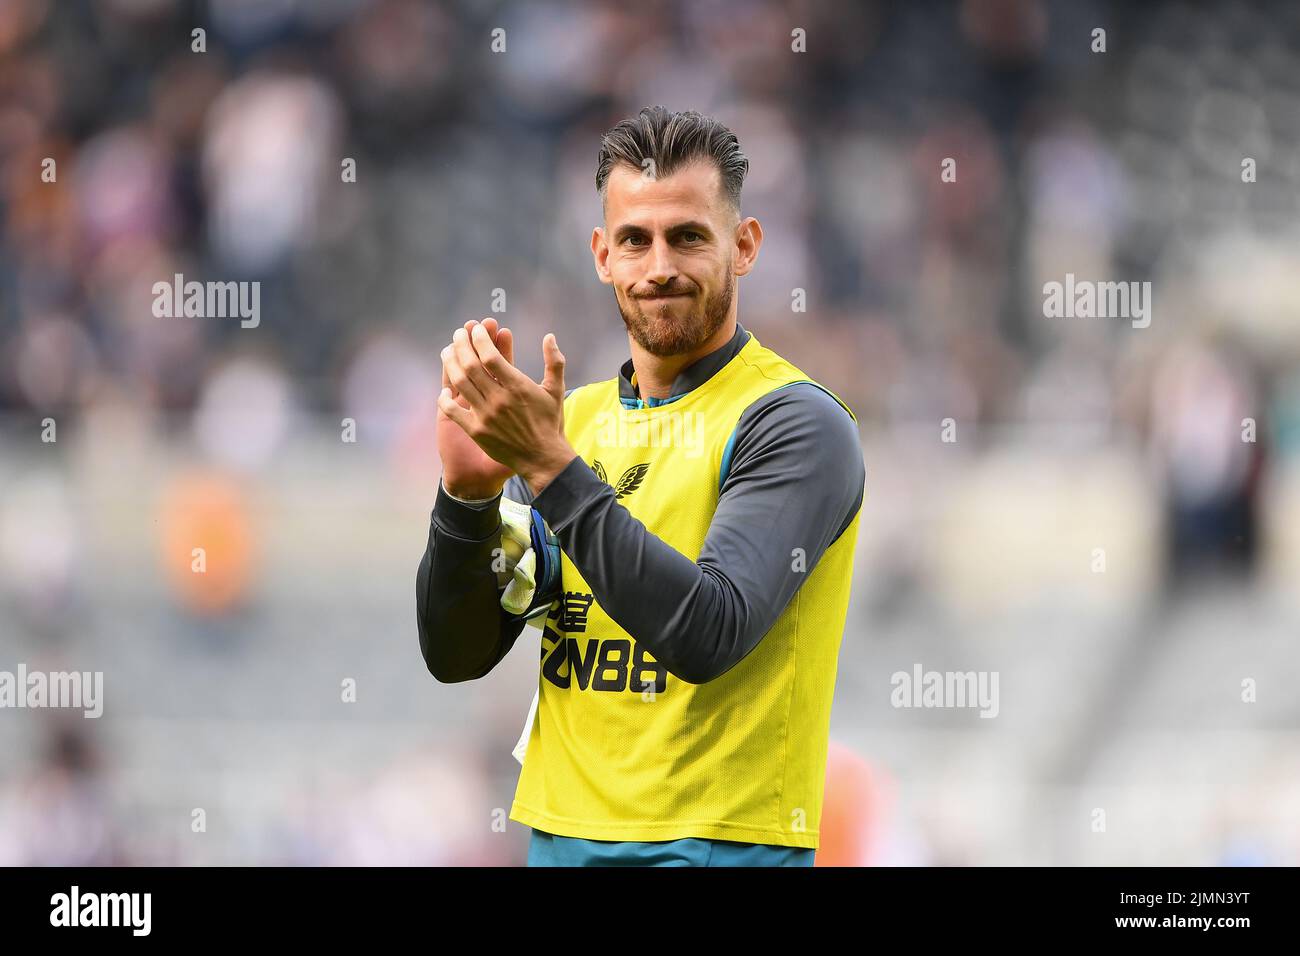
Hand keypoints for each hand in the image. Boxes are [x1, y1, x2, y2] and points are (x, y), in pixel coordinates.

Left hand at [439, 320, 576, 496]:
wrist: (542, 459)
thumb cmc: (550, 424)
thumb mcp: (556, 391)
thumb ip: (554, 363)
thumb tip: (550, 337)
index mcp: (518, 386)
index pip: (491, 356)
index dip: (480, 339)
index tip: (476, 329)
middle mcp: (499, 399)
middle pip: (471, 365)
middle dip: (461, 345)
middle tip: (459, 333)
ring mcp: (485, 415)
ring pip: (460, 383)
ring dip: (450, 363)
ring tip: (447, 350)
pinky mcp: (476, 431)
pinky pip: (453, 410)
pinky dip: (445, 397)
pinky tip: (445, 388)